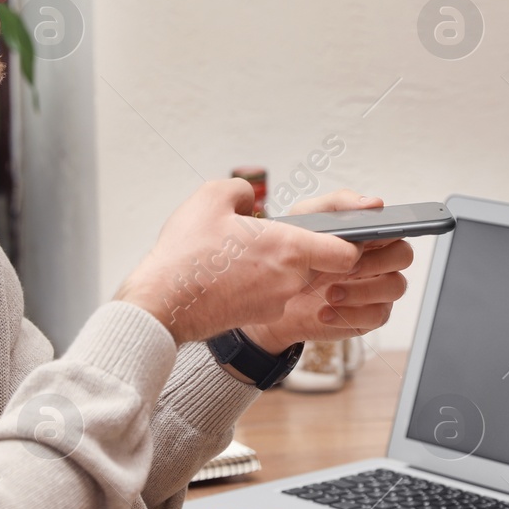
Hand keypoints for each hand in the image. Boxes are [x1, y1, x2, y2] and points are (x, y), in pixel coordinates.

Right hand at [114, 179, 362, 344]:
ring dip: (273, 266)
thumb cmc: (186, 254)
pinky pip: (269, 294)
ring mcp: (275, 303)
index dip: (347, 241)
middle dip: (297, 248)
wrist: (160, 305)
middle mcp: (290, 280)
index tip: (334, 231)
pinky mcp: (258, 317)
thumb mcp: (211, 197)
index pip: (347, 253)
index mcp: (290, 249)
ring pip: (289, 278)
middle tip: (263, 235)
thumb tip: (250, 203)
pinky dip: (256, 284)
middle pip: (315, 263)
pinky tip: (228, 274)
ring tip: (237, 254)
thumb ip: (242, 191)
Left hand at [241, 189, 412, 352]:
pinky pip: (376, 316)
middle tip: (348, 266)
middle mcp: (379, 262)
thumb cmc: (297, 253)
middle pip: (403, 256)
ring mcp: (376, 290)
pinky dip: (351, 314)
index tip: (366, 239)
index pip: (396, 228)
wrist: (274, 294)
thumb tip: (374, 203)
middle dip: (377, 261)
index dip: (389, 232)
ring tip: (330, 293)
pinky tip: (325, 311)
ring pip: (395, 287)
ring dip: (363, 290)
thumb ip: (339, 204)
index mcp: (369, 236)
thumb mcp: (307, 219)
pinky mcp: (366, 316)